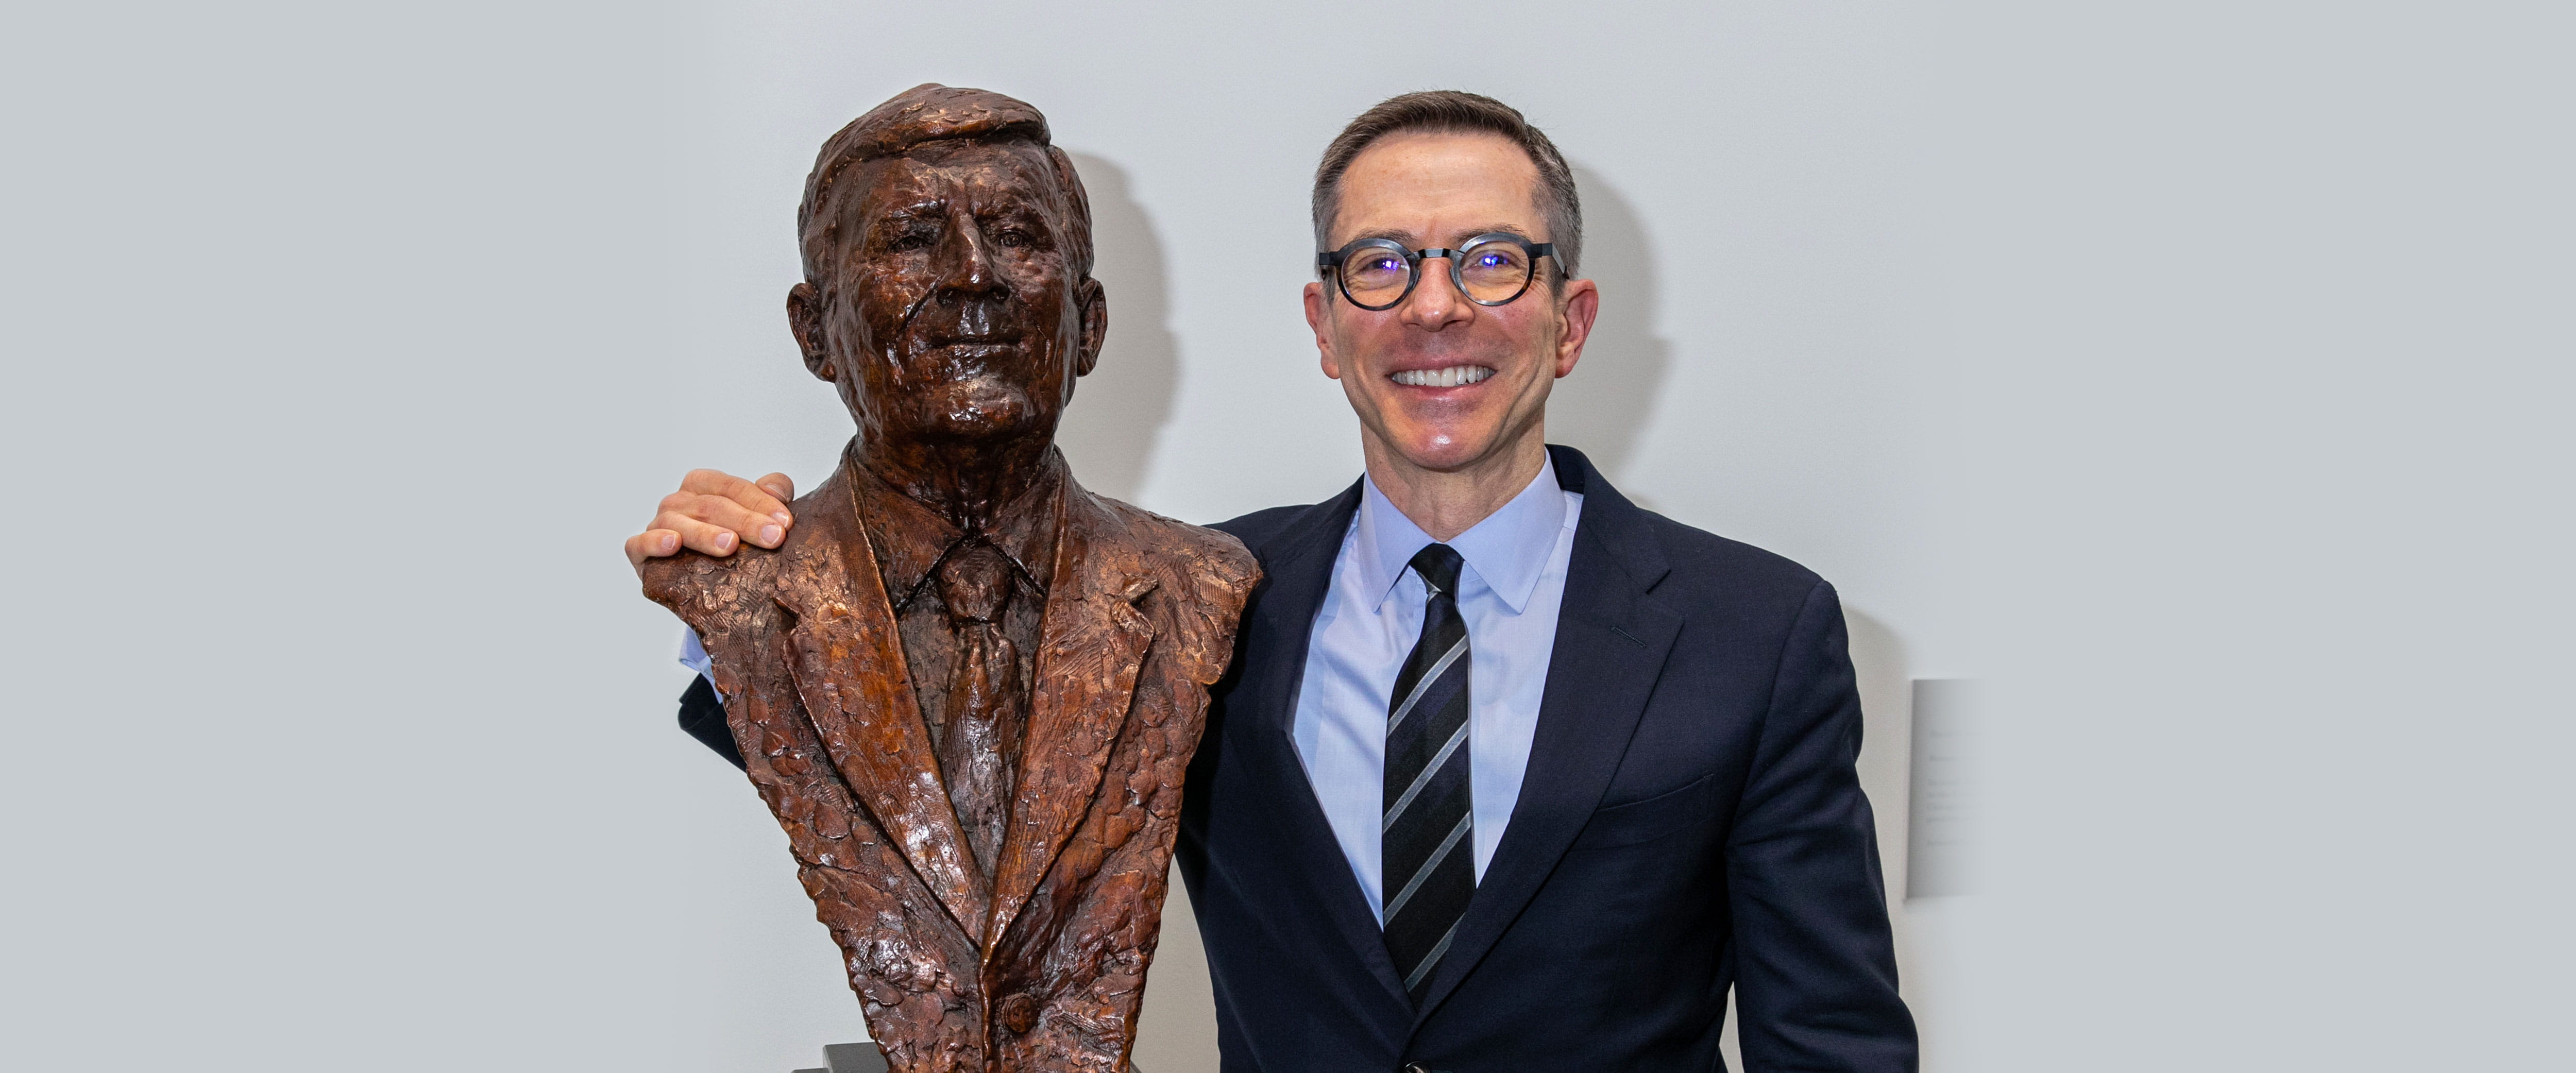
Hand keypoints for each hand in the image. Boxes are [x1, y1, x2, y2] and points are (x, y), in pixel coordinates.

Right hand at [626, 469, 796, 569]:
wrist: (702, 584)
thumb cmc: (731, 541)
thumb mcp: (755, 515)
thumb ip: (770, 495)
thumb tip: (779, 490)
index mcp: (703, 485)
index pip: (731, 487)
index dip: (760, 502)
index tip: (786, 522)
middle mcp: (678, 501)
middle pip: (711, 505)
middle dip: (745, 521)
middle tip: (773, 538)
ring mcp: (657, 524)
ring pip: (678, 522)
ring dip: (705, 533)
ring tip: (729, 545)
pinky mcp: (639, 551)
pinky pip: (640, 543)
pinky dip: (654, 542)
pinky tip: (673, 544)